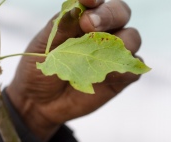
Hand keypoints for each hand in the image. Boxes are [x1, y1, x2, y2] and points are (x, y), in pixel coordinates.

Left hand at [6, 0, 140, 141]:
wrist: (38, 102)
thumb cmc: (39, 69)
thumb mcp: (44, 45)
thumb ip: (62, 26)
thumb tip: (78, 7)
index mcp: (82, 22)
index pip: (97, 4)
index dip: (95, 0)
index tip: (87, 1)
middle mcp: (101, 35)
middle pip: (121, 13)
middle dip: (109, 15)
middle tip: (89, 24)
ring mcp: (111, 56)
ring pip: (132, 38)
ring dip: (120, 42)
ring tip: (96, 54)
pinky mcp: (117, 79)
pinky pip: (131, 70)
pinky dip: (124, 71)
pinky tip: (108, 76)